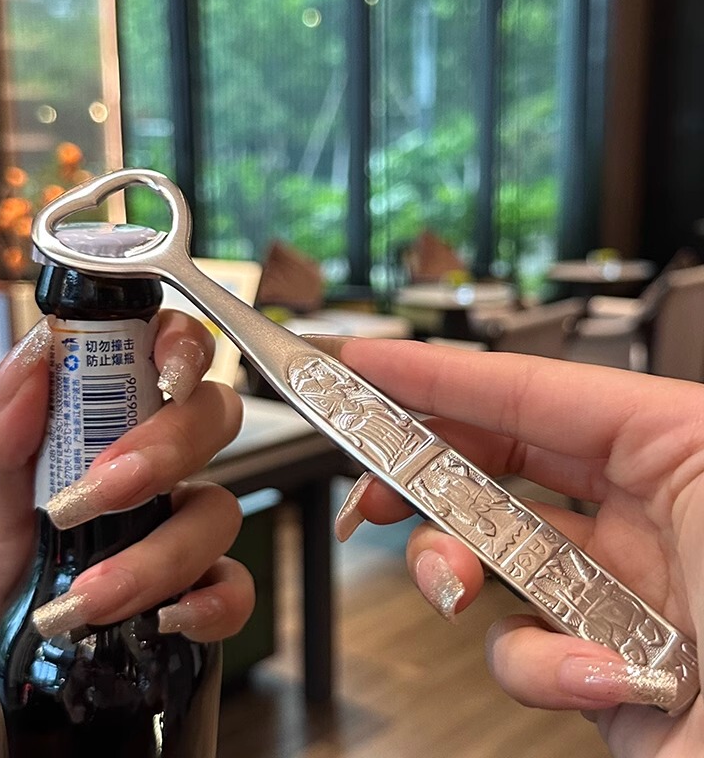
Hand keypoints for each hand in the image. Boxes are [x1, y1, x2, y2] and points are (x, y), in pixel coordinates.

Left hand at [0, 311, 253, 755]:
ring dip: (162, 551)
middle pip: (212, 420)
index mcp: (98, 426)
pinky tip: (166, 619)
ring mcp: (170, 532)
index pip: (165, 355)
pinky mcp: (183, 597)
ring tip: (89, 593)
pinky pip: (233, 589)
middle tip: (105, 489)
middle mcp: (146, 472)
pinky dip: (212, 604)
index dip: (183, 346)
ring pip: (220, 510)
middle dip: (170, 448)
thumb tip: (33, 359)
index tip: (164, 372)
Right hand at [330, 337, 703, 757]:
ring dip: (455, 571)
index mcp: (682, 449)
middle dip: (423, 471)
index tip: (372, 366)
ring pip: (498, 560)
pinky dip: (536, 664)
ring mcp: (620, 591)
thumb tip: (520, 428)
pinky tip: (589, 679)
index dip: (442, 374)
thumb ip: (643, 446)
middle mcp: (647, 515)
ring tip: (450, 588)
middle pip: (499, 464)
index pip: (534, 392)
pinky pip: (532, 649)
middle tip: (372, 483)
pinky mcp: (605, 662)